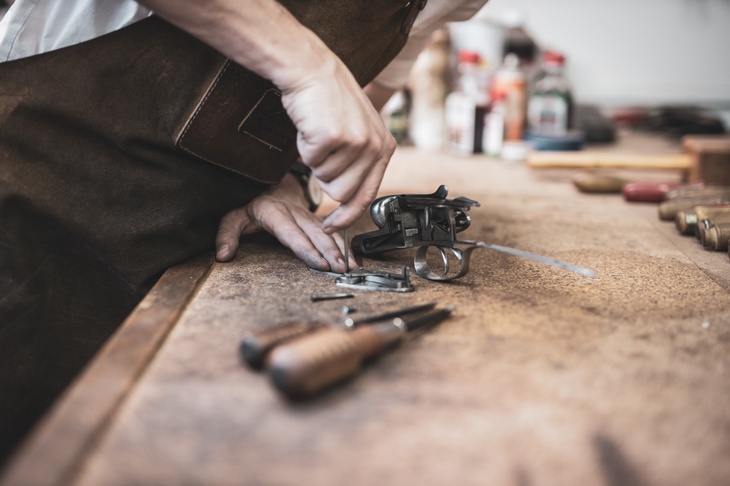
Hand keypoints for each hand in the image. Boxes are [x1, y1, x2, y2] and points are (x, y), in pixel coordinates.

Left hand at [215, 173, 356, 272]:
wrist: (270, 185)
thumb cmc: (252, 207)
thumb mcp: (233, 217)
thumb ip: (226, 235)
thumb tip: (223, 256)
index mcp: (273, 212)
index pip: (291, 233)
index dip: (306, 249)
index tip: (320, 264)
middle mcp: (294, 212)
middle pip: (315, 233)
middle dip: (330, 252)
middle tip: (340, 270)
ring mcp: (308, 215)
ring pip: (327, 232)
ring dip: (340, 250)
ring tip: (349, 267)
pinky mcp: (317, 219)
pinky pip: (333, 232)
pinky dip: (344, 245)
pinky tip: (352, 259)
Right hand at [280, 58, 396, 233]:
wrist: (312, 69)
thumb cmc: (330, 100)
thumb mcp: (359, 131)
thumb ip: (361, 162)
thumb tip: (348, 199)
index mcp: (384, 147)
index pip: (367, 196)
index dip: (347, 216)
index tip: (332, 227)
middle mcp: (374, 147)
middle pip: (342, 193)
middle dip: (325, 177)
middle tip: (323, 149)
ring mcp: (355, 142)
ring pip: (324, 180)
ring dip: (314, 160)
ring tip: (320, 133)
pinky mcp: (333, 138)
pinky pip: (310, 163)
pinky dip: (304, 148)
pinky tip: (312, 127)